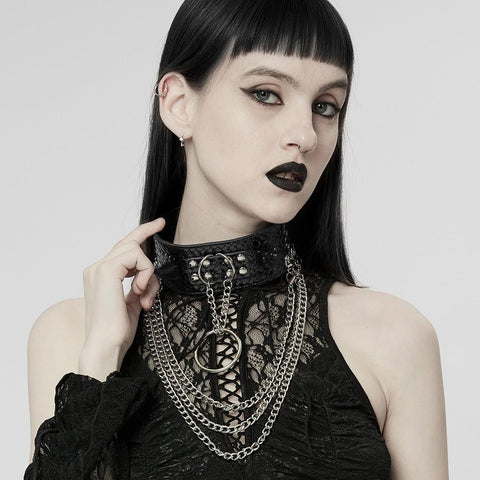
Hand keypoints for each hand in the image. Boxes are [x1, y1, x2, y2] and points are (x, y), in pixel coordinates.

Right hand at [79, 218, 164, 379]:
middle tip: (161, 223)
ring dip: (148, 272)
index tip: (156, 225)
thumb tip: (147, 276)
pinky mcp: (107, 270)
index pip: (121, 250)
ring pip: (135, 251)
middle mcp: (96, 268)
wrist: (105, 346)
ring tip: (144, 294)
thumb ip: (137, 285)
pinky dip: (146, 274)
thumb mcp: (132, 303)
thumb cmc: (117, 330)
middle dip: (146, 232)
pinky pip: (137, 257)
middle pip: (128, 242)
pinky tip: (140, 292)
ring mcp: (99, 267)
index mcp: (99, 276)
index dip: (139, 235)